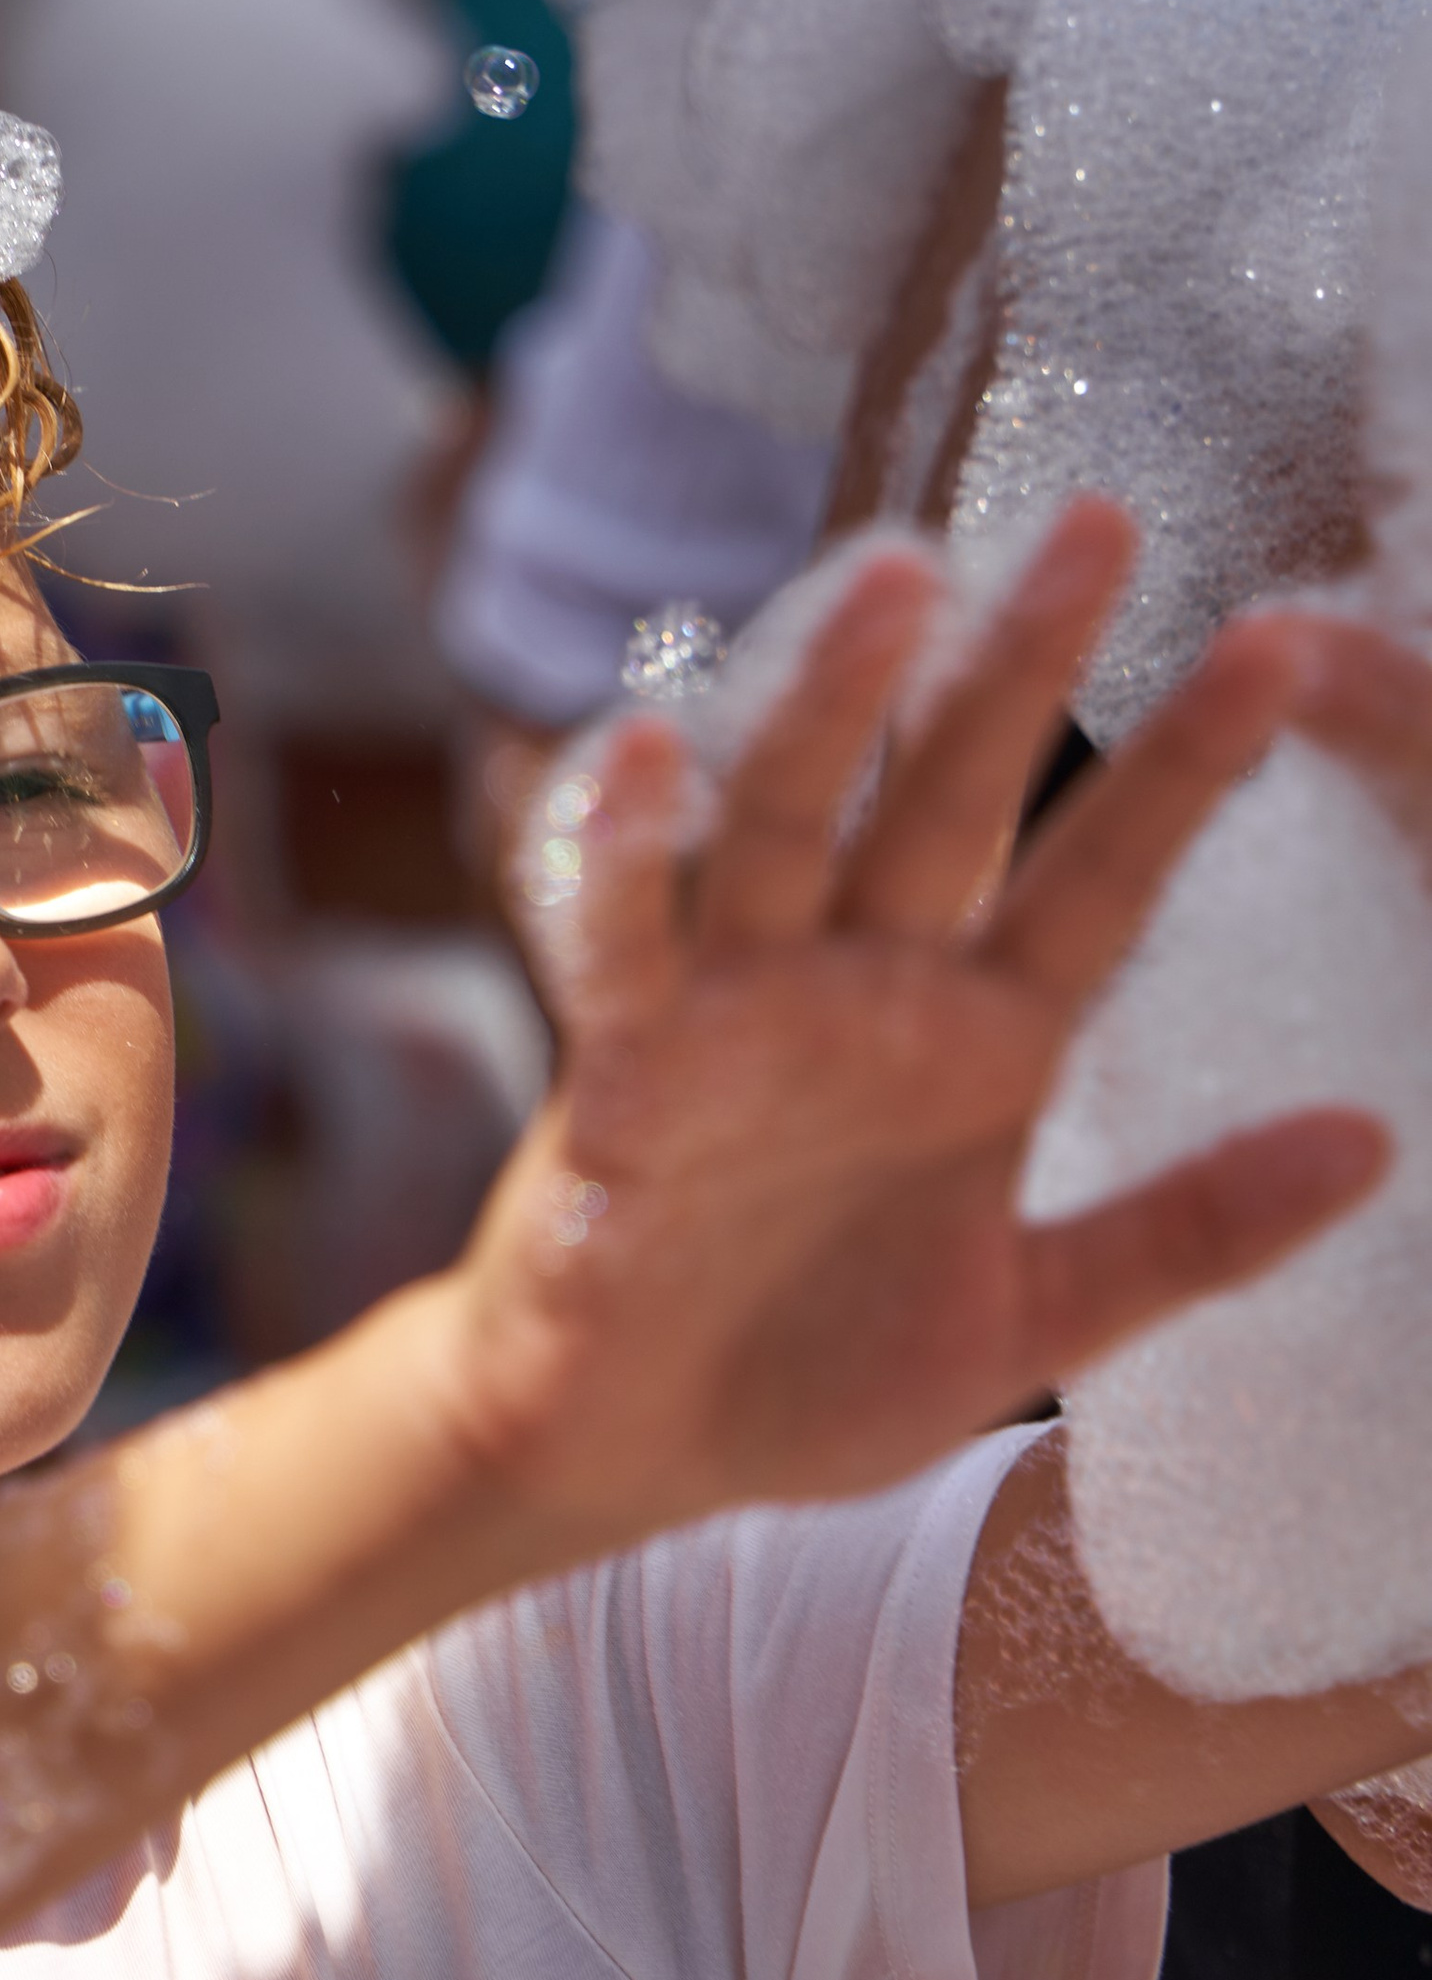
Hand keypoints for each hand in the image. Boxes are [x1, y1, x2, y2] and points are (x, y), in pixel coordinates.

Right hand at [438, 498, 1390, 1537]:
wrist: (631, 1458)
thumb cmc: (815, 1375)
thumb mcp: (1037, 1319)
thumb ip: (1187, 1230)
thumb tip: (1377, 1141)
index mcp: (981, 1043)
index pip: (1104, 878)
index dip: (1188, 766)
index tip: (1285, 644)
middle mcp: (867, 994)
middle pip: (954, 801)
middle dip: (1020, 665)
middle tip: (1099, 522)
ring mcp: (740, 1017)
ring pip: (796, 827)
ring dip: (837, 703)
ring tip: (895, 573)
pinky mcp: (623, 1069)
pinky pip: (623, 943)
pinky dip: (624, 853)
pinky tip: (641, 744)